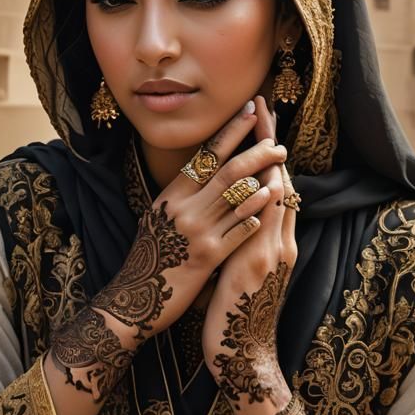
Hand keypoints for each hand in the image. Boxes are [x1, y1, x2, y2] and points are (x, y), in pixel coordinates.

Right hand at [91, 101, 286, 342]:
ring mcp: (197, 231)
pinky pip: (240, 228)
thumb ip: (180, 198)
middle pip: (228, 170)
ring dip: (265, 179)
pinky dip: (256, 213)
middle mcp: (183, 208)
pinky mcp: (208, 256)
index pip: (206, 156)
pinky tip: (270, 203)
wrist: (134, 300)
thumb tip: (203, 172)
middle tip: (277, 144)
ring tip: (281, 168)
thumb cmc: (148, 260)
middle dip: (256, 152)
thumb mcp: (157, 220)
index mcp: (170, 196)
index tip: (252, 113)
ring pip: (238, 195)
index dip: (231, 132)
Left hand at [202, 96, 297, 411]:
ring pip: (275, 195)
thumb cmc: (235, 317)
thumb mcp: (241, 272)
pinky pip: (264, 223)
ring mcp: (272, 253)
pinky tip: (260, 173)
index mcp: (273, 244)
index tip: (259, 122)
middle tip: (263, 105)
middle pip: (278, 181)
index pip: (273, 188)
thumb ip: (242, 243)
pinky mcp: (258, 266)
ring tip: (262, 123)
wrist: (243, 356)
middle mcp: (279, 243)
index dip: (267, 154)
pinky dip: (264, 196)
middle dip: (270, 143)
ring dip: (267, 157)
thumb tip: (233, 218)